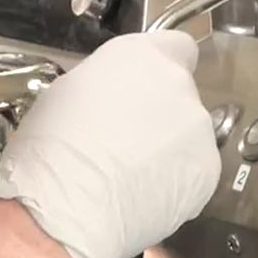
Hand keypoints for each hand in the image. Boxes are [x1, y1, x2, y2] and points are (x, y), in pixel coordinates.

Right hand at [0, 31, 220, 257]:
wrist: (64, 209)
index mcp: (142, 56)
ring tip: (133, 181)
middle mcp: (178, 85)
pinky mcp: (207, 173)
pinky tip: (144, 200)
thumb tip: (115, 100)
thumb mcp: (67, 93)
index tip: (147, 93)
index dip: (163, 72)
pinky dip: (177, 187)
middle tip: (128, 146)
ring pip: (190, 139)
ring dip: (170, 153)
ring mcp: (198, 131)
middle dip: (162, 117)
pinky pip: (195, 175)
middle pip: (182, 97)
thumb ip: (107, 87)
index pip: (178, 48)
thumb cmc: (50, 149)